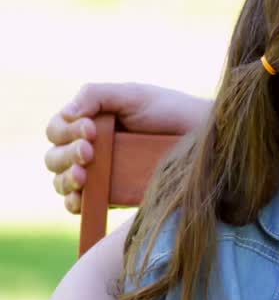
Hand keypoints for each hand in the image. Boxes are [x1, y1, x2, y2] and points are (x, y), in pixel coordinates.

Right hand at [45, 83, 201, 213]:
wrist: (203, 137)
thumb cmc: (170, 111)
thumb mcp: (133, 95)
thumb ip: (97, 95)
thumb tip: (68, 114)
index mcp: (90, 122)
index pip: (57, 130)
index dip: (66, 131)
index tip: (91, 129)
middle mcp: (91, 149)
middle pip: (54, 157)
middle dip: (66, 155)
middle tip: (90, 152)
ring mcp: (100, 174)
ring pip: (62, 181)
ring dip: (66, 179)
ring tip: (83, 175)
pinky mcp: (111, 196)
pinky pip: (81, 205)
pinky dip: (74, 202)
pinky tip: (81, 198)